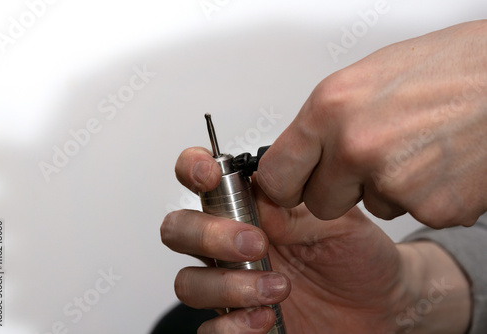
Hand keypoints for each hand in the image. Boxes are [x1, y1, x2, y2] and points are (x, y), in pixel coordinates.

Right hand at [161, 147, 470, 332]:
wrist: (380, 302)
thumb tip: (255, 193)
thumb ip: (292, 204)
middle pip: (178, 230)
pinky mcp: (239, 325)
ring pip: (189, 282)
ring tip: (278, 287)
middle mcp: (231, 245)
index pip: (201, 180)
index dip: (191, 169)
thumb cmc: (356, 255)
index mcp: (250, 208)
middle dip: (208, 234)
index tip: (209, 175)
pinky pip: (210, 329)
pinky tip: (266, 317)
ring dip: (228, 285)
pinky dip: (233, 326)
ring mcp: (231, 284)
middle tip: (255, 243)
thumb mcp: (335, 218)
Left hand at [257, 20, 486, 227]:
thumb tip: (298, 153)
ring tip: (415, 148)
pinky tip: (439, 163)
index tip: (290, 187)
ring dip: (386, 187)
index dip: (283, 186)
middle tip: (366, 162)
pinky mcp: (433, 208)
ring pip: (370, 207)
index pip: (276, 176)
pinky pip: (411, 213)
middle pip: (319, 203)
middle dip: (338, 190)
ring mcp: (394, 181)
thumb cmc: (445, 69)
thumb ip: (323, 123)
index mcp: (330, 109)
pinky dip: (423, 196)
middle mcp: (356, 147)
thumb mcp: (362, 81)